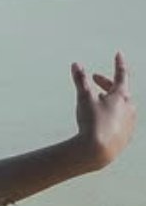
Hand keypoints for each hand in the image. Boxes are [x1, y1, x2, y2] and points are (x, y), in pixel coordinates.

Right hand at [71, 52, 135, 171]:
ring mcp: (129, 123)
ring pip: (122, 105)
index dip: (119, 63)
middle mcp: (129, 109)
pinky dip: (112, 113)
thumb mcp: (84, 98)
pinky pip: (121, 119)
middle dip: (107, 82)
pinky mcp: (125, 136)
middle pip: (120, 90)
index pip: (122, 75)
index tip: (118, 54)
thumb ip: (81, 80)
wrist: (98, 151)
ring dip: (110, 98)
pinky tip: (101, 118)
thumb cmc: (92, 122)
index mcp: (121, 97)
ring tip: (97, 98)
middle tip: (94, 78)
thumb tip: (76, 64)